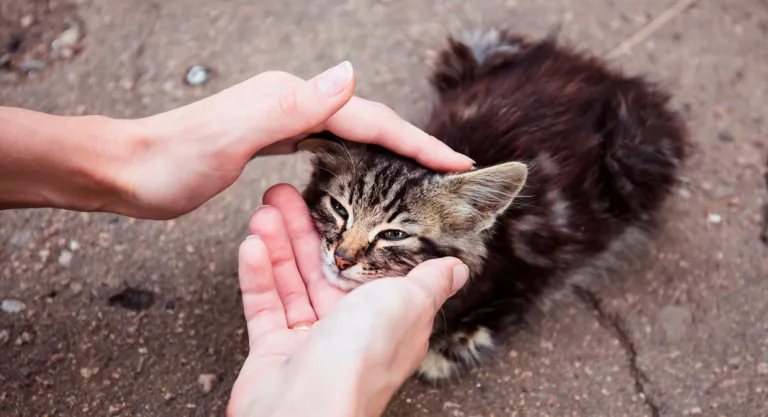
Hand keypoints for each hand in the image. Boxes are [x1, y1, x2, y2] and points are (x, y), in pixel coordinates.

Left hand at [116, 62, 472, 218]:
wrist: (126, 169)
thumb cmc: (170, 161)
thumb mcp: (228, 135)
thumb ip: (288, 105)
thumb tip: (348, 74)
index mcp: (291, 100)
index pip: (368, 120)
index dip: (414, 143)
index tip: (454, 164)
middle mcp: (291, 102)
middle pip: (367, 121)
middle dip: (412, 144)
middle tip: (450, 171)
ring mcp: (282, 117)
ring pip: (352, 131)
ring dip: (390, 149)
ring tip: (421, 170)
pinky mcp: (271, 135)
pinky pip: (330, 142)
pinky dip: (358, 154)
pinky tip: (364, 168)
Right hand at [227, 184, 468, 416]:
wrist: (306, 412)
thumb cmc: (362, 357)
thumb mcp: (407, 303)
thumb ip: (428, 281)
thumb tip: (457, 269)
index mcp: (388, 318)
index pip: (368, 265)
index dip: (351, 231)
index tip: (334, 202)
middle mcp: (350, 329)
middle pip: (324, 268)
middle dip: (304, 229)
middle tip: (283, 193)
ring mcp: (311, 341)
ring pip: (292, 282)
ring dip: (278, 244)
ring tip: (264, 208)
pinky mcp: (274, 352)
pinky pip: (265, 306)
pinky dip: (259, 276)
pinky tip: (252, 245)